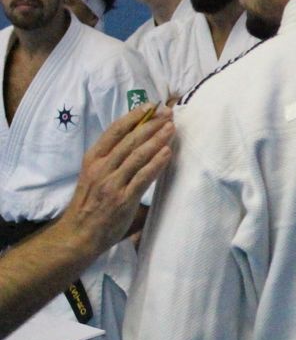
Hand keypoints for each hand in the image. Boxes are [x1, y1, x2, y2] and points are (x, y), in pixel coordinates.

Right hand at [61, 105, 174, 252]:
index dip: (133, 116)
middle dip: (150, 124)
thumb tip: (140, 145)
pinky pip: (143, 176)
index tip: (149, 105)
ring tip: (172, 128)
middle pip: (129, 140)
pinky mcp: (123, 198)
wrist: (79, 234)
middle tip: (168, 113)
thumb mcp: (94, 176)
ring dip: (157, 139)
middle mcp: (101, 168)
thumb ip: (113, 162)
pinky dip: (156, 163)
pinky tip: (167, 152)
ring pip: (137, 155)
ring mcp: (112, 183)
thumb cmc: (90, 205)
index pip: (114, 131)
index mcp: (92, 159)